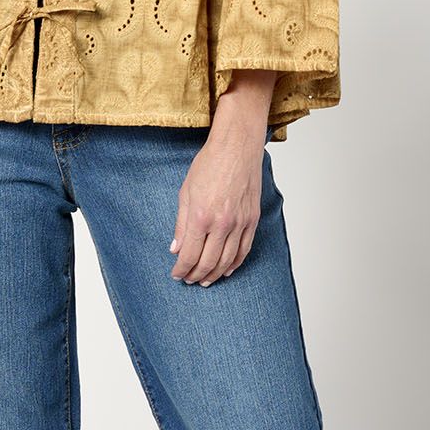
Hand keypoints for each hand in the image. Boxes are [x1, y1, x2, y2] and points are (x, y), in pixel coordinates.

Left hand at [169, 130, 263, 285]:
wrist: (237, 148)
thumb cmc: (209, 164)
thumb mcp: (185, 193)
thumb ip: (181, 225)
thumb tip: (176, 249)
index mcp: (201, 216)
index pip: (189, 255)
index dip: (181, 269)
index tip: (176, 274)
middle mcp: (222, 223)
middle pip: (208, 262)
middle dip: (196, 275)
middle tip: (189, 280)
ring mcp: (240, 223)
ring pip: (227, 260)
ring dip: (215, 274)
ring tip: (205, 280)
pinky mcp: (253, 220)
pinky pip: (244, 249)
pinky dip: (235, 263)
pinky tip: (226, 269)